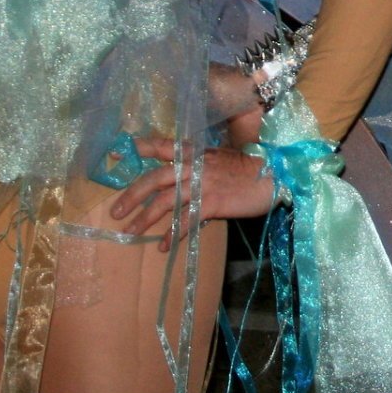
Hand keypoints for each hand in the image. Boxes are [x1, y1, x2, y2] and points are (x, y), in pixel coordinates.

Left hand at [107, 137, 279, 250]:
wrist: (276, 174)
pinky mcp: (212, 202)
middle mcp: (196, 165)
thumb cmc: (252, 168)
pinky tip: (164, 246)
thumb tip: (185, 182)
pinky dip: (173, 234)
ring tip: (130, 232)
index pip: (164, 146)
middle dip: (133, 194)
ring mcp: (203, 183)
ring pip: (165, 201)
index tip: (121, 153)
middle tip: (115, 212)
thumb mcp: (222, 160)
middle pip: (155, 178)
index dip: (142, 148)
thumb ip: (202, 167)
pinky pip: (186, 220)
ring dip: (145, 218)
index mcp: (197, 153)